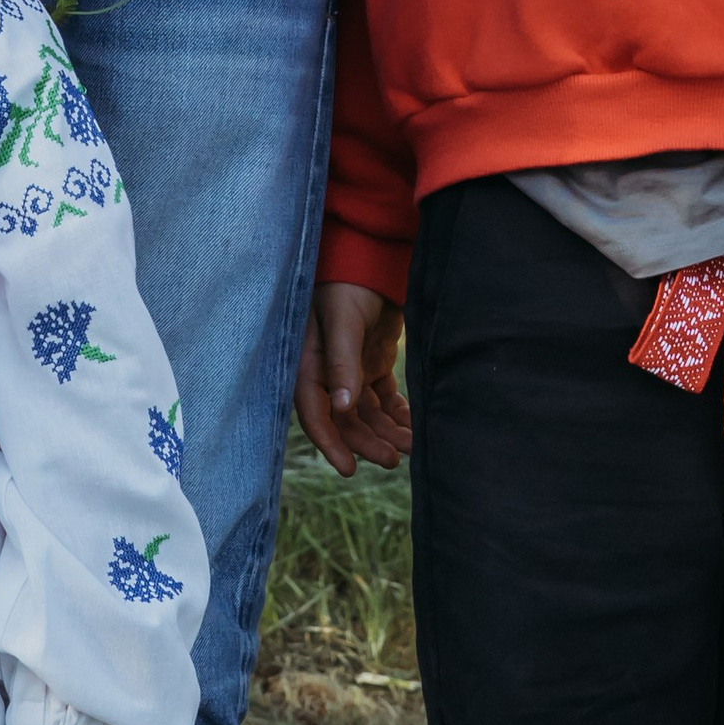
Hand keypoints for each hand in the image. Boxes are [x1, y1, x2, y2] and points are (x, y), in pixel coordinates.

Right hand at [294, 282, 409, 475]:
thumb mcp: (343, 321)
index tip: (349, 469)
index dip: (330, 443)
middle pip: (345, 420)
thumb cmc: (349, 284)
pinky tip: (413, 424)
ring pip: (367, 413)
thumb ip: (342, 362)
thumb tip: (342, 408)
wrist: (372, 256)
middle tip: (394, 460)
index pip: (314, 412)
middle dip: (367, 442)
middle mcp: (328, 372)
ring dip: (386, 431)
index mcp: (309, 363)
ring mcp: (351, 369)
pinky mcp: (372, 363)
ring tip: (412, 446)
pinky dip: (397, 413)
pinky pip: (383, 398)